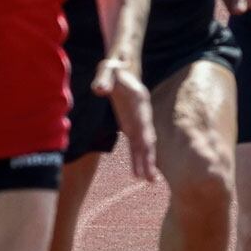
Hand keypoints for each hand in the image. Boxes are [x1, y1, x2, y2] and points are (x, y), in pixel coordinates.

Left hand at [92, 57, 156, 182]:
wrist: (121, 70)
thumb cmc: (113, 69)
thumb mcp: (107, 70)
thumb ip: (104, 79)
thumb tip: (99, 90)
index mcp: (140, 101)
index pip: (144, 120)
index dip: (146, 134)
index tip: (148, 148)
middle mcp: (143, 115)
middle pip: (148, 139)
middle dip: (150, 158)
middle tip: (151, 176)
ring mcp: (138, 123)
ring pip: (144, 147)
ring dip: (147, 164)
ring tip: (150, 182)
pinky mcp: (131, 129)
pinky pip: (135, 148)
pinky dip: (137, 161)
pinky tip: (137, 175)